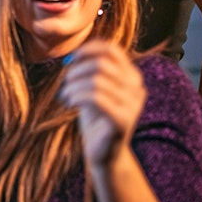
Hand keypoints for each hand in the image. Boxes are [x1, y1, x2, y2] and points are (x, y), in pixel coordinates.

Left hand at [60, 40, 145, 165]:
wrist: (103, 152)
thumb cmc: (95, 118)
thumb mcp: (93, 88)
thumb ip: (90, 70)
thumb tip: (75, 54)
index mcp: (131, 76)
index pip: (112, 50)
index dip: (88, 50)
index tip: (71, 60)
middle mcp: (137, 88)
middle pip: (101, 64)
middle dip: (77, 70)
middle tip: (65, 82)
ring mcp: (133, 105)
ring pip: (97, 80)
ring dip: (74, 85)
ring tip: (65, 94)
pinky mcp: (124, 120)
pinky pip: (96, 97)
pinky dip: (77, 96)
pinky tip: (69, 102)